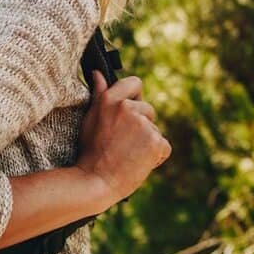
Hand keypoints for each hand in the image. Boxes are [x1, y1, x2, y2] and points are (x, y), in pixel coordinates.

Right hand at [74, 72, 170, 206]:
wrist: (97, 181)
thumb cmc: (91, 150)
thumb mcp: (90, 118)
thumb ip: (99, 94)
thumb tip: (98, 72)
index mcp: (110, 100)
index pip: (134, 83)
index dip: (135, 95)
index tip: (130, 107)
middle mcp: (128, 108)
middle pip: (148, 109)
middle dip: (141, 123)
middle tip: (123, 142)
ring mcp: (144, 124)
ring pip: (154, 129)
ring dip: (147, 141)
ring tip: (128, 154)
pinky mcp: (156, 142)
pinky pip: (163, 146)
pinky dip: (155, 155)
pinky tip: (138, 162)